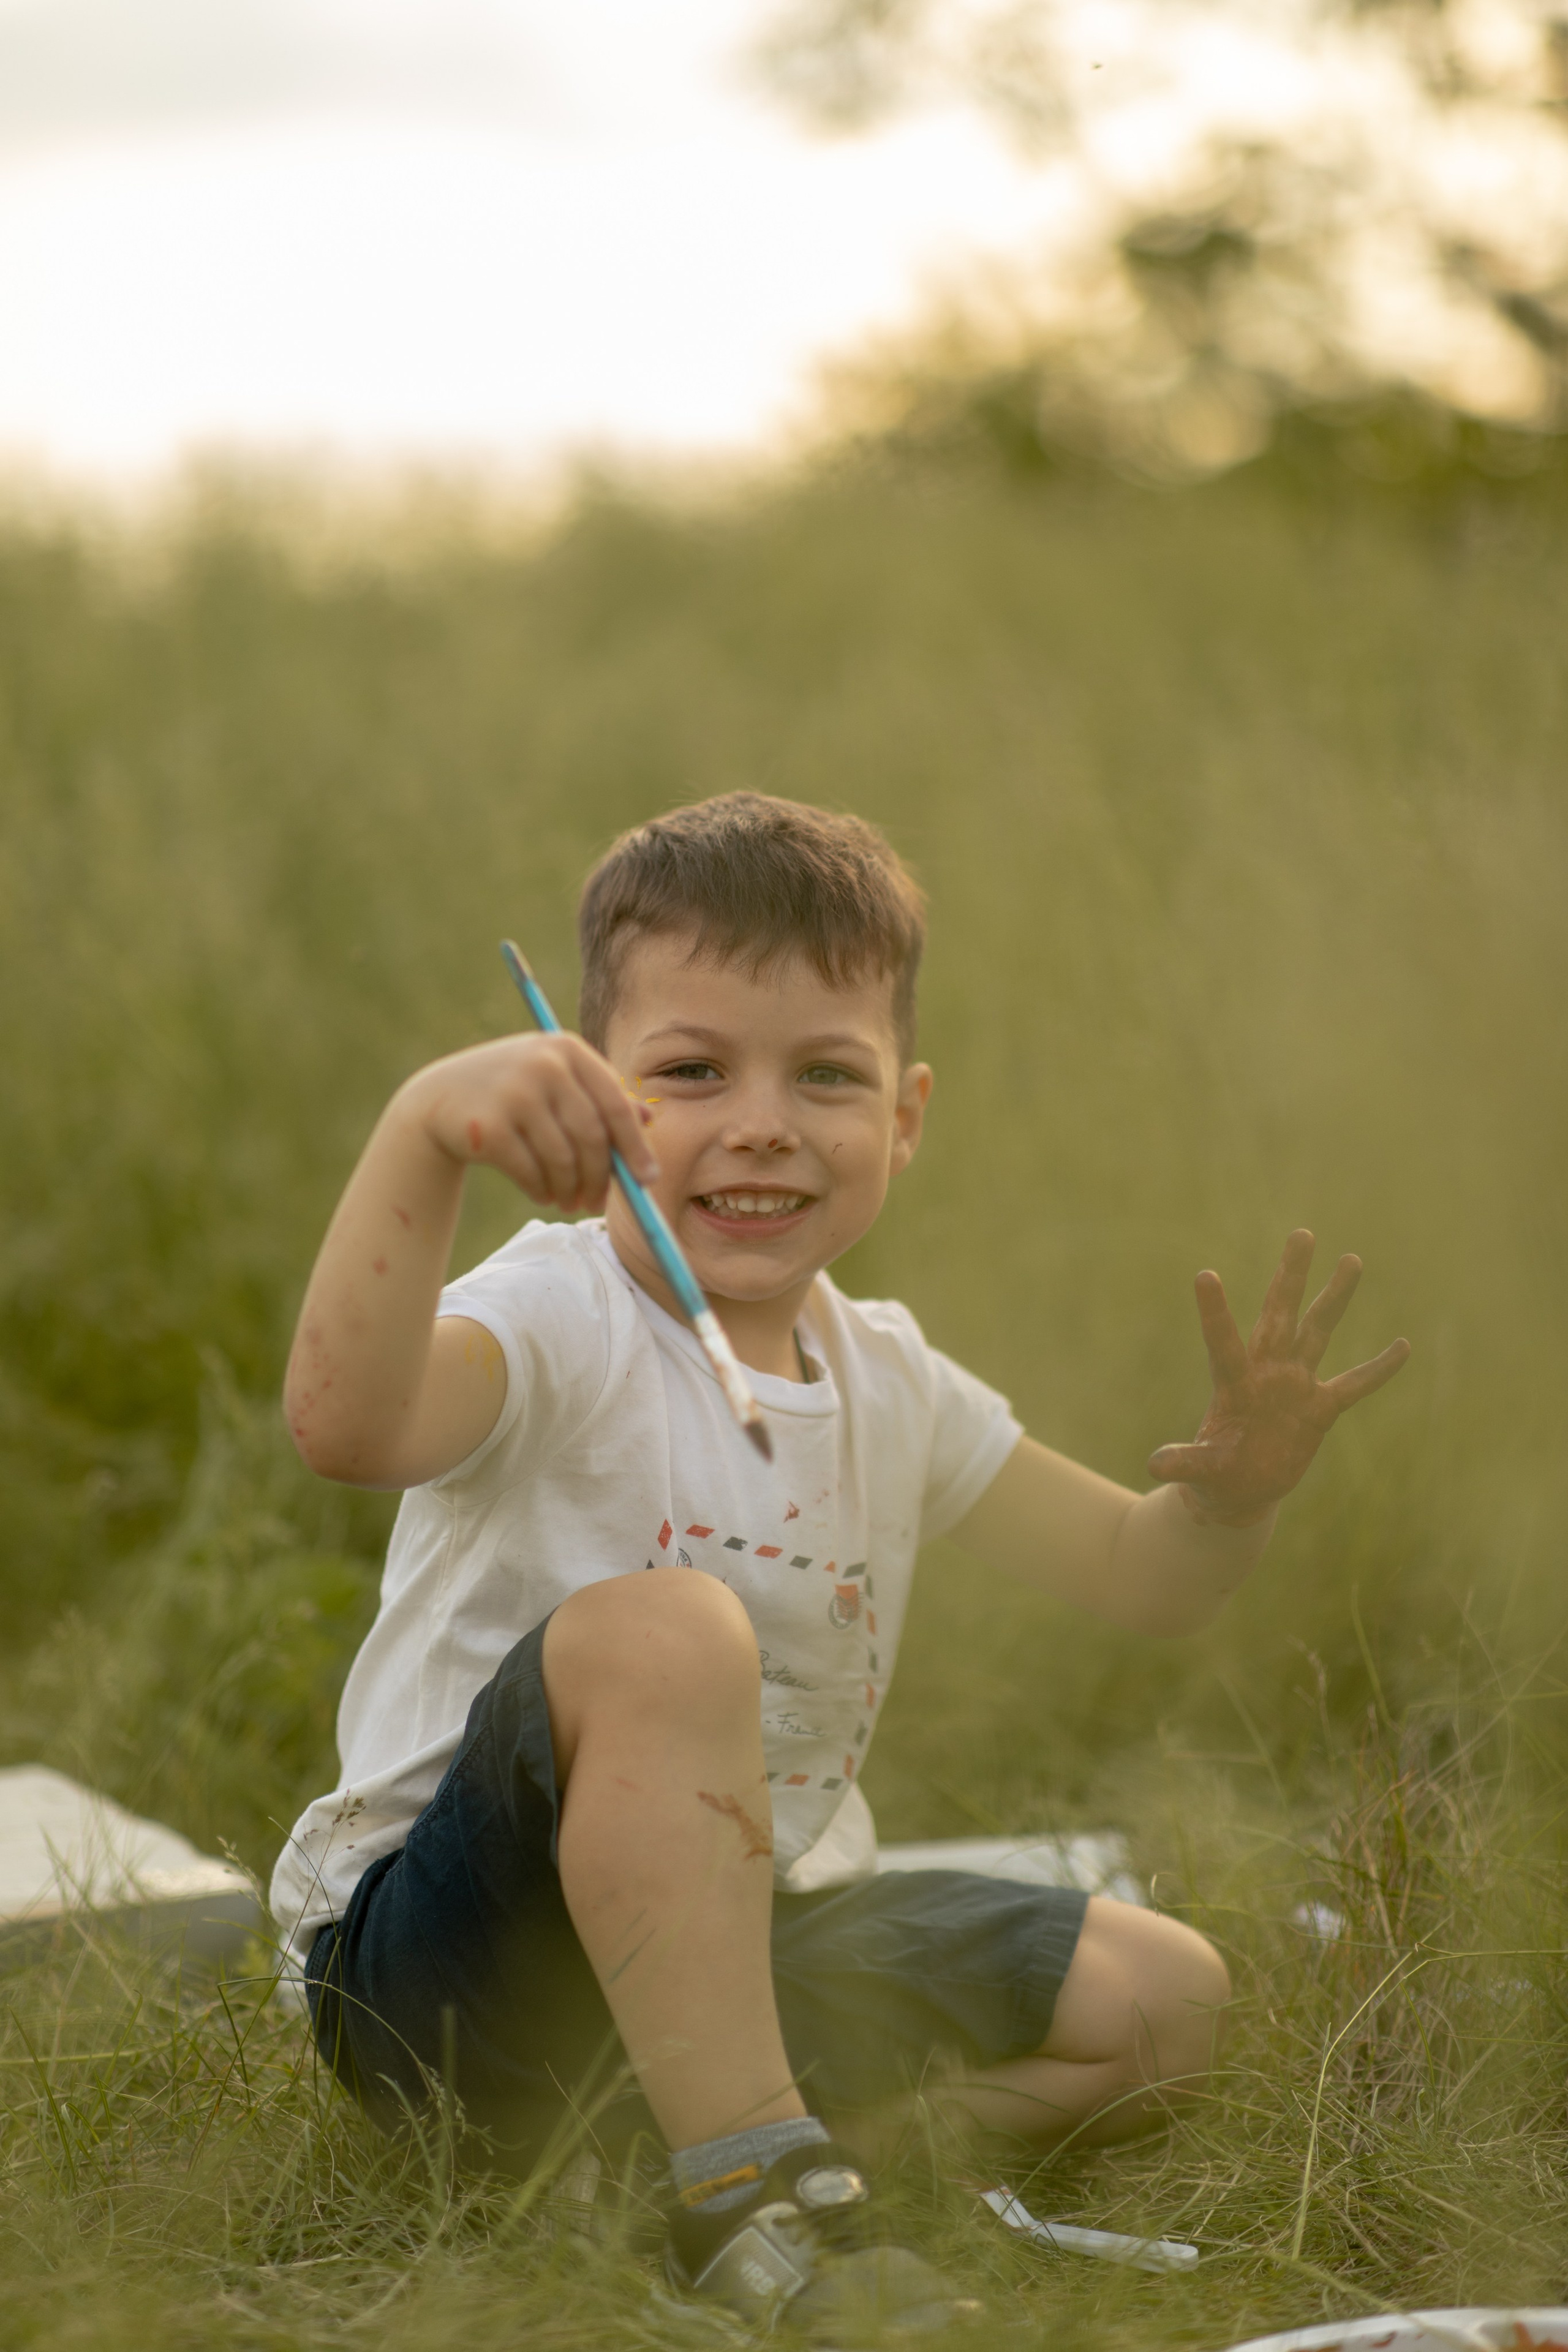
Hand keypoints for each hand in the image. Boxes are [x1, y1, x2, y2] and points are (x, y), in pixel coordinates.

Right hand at [399, 1032, 657, 1213]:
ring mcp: (514, 1093)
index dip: (635, 1147)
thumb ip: (601, 1095)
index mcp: (567, 1048)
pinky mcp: (490, 1126)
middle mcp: (543, 1065)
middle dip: (600, 1178)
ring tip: (568, 1200)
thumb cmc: (512, 1091)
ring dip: (570, 1189)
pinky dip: (542, 1190)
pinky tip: (542, 1194)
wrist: (440, 1099)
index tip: (646, 1180)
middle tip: (596, 1202)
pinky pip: (531, 1171)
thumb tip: (648, 1120)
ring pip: (563, 1159)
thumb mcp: (556, 1080)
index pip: (615, 1104)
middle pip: (591, 1137)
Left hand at [1147, 1229, 1409, 1526]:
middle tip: (1302, 1233)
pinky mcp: (1320, 1409)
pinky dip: (1379, 1369)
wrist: (1239, 1490)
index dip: (1215, 1312)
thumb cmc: (1214, 1476)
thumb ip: (1184, 1462)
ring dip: (1335, 1297)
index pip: (1223, 1342)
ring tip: (1352, 1259)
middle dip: (1291, 1276)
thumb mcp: (1200, 1471)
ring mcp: (1295, 1386)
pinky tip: (1403, 1345)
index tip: (1204, 1274)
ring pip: (1319, 1331)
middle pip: (1280, 1315)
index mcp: (1234, 1384)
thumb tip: (1154, 1464)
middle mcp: (1266, 1373)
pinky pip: (1355, 1384)